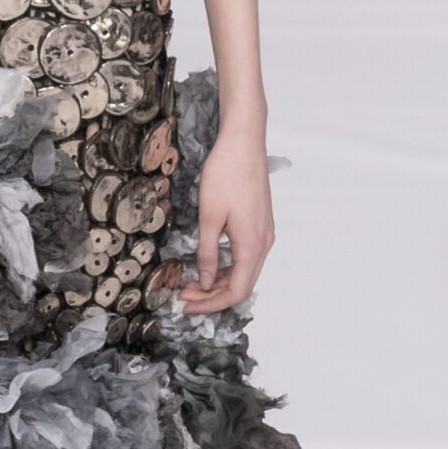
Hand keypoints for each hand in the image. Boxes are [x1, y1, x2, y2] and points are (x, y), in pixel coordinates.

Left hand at [180, 124, 275, 315]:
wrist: (244, 143)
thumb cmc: (226, 175)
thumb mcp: (209, 217)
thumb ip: (208, 253)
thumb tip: (206, 281)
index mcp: (252, 246)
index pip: (236, 292)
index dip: (211, 304)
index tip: (186, 305)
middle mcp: (264, 244)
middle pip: (241, 285)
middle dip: (212, 296)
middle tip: (183, 295)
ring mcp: (264, 234)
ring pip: (244, 272)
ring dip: (219, 282)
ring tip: (190, 282)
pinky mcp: (260, 225)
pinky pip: (246, 257)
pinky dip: (227, 267)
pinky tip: (208, 264)